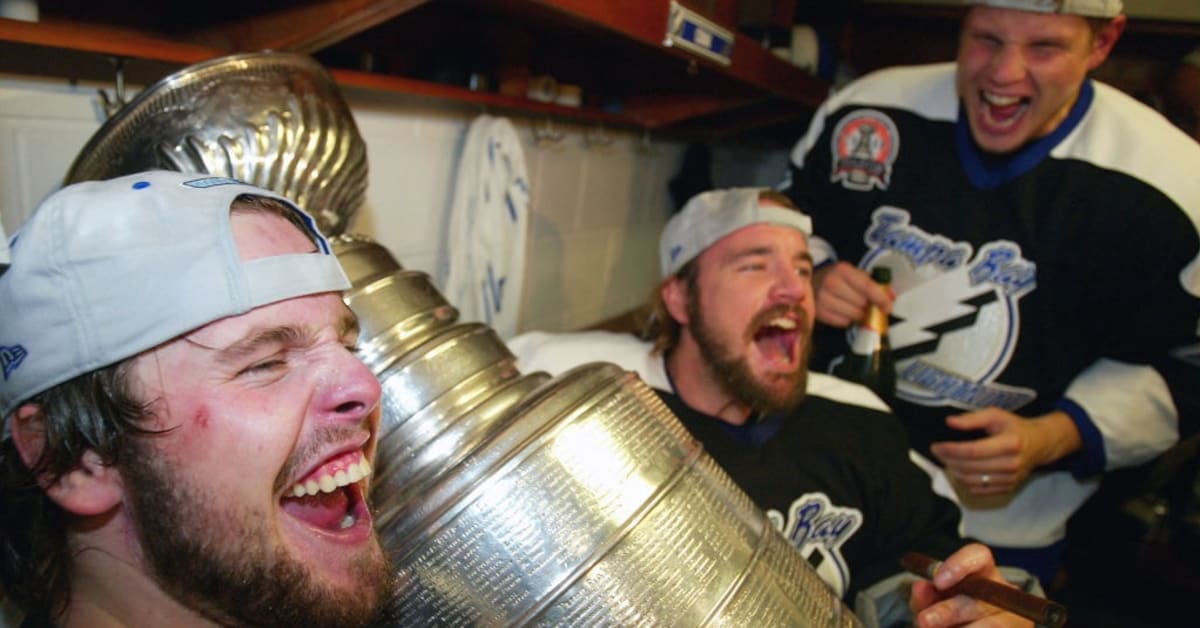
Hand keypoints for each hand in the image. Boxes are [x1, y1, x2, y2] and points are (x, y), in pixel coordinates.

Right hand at [812, 261, 893, 327]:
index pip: (867, 286)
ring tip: (853, 307)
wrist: (807, 283)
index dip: (880, 298)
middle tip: (864, 304)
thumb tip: (891, 297)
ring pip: (854, 314)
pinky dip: (846, 320)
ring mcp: (822, 298)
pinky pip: (843, 322)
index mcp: (842, 270)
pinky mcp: (818, 312)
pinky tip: (842, 312)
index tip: (888, 307)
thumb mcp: (852, 274)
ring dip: (858, 314)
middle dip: (867, 305)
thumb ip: (872, 284)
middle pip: (862, 303)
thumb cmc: (834, 278)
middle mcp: (831, 283)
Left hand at [910, 543, 1033, 627]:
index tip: (938, 582)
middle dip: (949, 612)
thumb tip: (920, 587)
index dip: (959, 565)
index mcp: (983, 574)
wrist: (970, 626)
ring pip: (990, 625)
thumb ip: (924, 597)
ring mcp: (1012, 621)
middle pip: (979, 601)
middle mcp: (1002, 595)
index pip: (979, 556)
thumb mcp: (934, 603)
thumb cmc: (948, 614)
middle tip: (924, 620)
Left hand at [929, 409, 1081, 495]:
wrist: (1040, 444)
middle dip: (948, 460)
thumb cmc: (1014, 427)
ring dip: (954, 471)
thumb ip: (973, 418)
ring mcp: (1010, 479)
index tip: (936, 446)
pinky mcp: (1008, 488)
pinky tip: (959, 471)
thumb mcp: (996, 415)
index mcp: (1010, 443)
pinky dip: (964, 482)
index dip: (951, 450)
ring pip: (972, 481)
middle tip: (937, 452)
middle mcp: (1012, 464)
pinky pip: (979, 490)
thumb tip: (949, 422)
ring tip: (946, 460)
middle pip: (970, 467)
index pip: (973, 451)